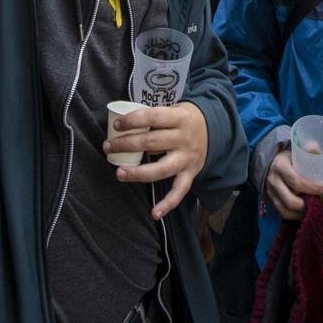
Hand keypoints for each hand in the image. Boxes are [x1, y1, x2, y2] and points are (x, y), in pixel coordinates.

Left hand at [106, 102, 209, 220]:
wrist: (215, 131)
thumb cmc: (185, 119)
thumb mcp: (175, 109)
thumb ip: (155, 117)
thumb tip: (124, 124)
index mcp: (179, 118)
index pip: (153, 117)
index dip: (133, 120)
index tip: (116, 125)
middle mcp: (184, 139)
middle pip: (152, 143)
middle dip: (126, 145)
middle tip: (108, 147)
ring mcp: (187, 159)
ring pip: (161, 169)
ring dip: (138, 173)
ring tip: (119, 173)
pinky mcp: (190, 174)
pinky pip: (179, 191)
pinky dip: (168, 204)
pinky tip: (154, 213)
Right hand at [263, 146, 322, 220]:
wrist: (271, 160)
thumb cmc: (289, 156)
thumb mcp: (297, 150)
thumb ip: (309, 149)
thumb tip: (318, 150)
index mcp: (280, 165)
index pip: (295, 181)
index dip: (310, 187)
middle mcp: (273, 180)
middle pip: (290, 200)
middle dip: (306, 205)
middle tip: (319, 202)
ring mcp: (270, 192)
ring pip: (285, 210)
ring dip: (301, 213)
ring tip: (313, 209)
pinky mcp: (271, 200)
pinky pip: (282, 213)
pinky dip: (295, 216)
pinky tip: (305, 213)